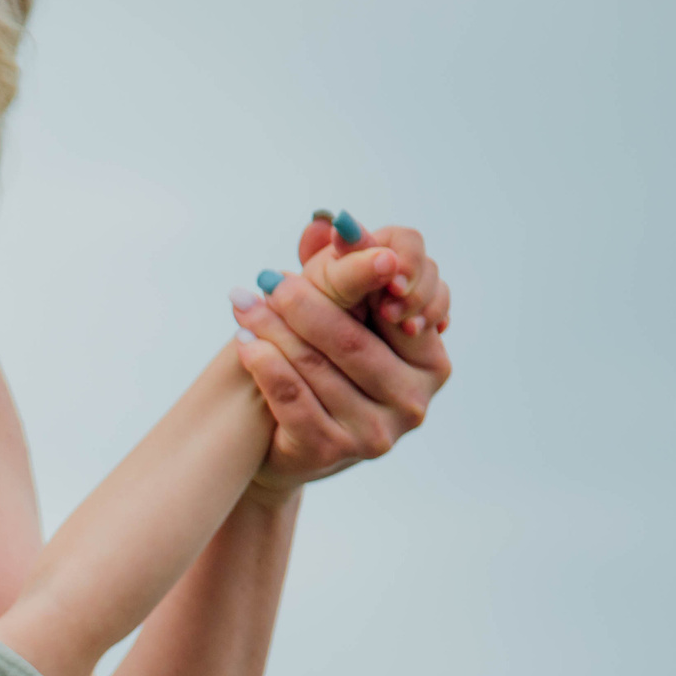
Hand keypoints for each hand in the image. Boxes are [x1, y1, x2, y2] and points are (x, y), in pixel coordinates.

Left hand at [229, 210, 452, 498]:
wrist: (292, 442)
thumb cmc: (330, 367)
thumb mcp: (348, 317)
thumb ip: (349, 270)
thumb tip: (332, 222)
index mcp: (431, 361)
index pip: (402, 306)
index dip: (364, 274)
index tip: (326, 251)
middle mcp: (414, 402)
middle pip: (351, 340)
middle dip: (304, 303)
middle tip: (268, 278)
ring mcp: (376, 433)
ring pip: (316, 368)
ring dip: (273, 330)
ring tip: (244, 302)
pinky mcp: (333, 452)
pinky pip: (291, 399)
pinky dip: (264, 366)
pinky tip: (243, 343)